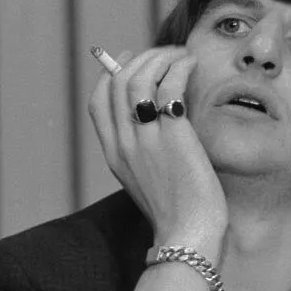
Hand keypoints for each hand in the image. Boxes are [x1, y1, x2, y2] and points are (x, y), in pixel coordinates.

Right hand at [88, 47, 226, 256]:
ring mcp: (144, 140)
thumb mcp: (152, 180)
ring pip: (138, 78)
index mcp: (114, 155)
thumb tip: (164, 119)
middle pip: (118, 83)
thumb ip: (149, 151)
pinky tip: (191, 66)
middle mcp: (123, 144)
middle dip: (142, 59)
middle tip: (167, 54)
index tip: (130, 58)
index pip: (99, 102)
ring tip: (182, 56)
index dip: (112, 73)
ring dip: (161, 58)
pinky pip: (168, 86)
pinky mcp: (172, 137)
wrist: (189, 236)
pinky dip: (179, 68)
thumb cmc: (181, 212)